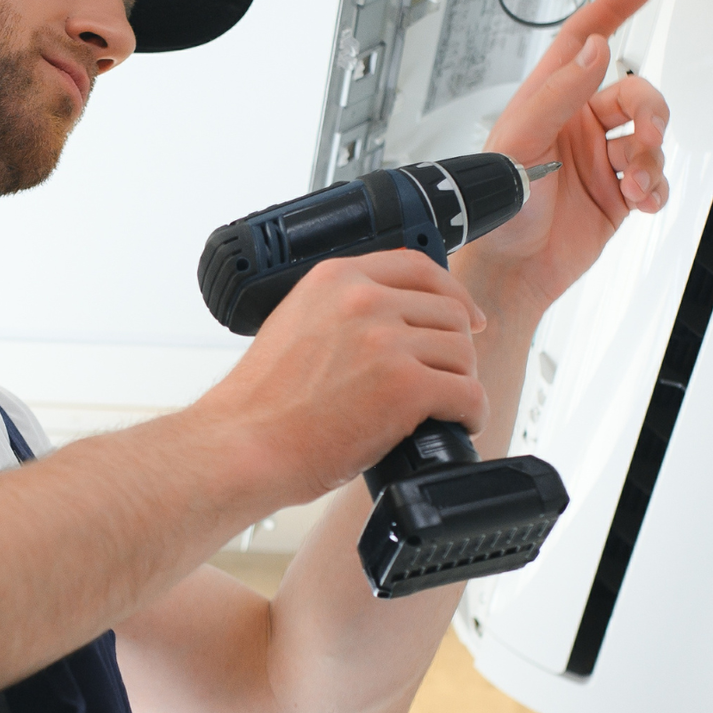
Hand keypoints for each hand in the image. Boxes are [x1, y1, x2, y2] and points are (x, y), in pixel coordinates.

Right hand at [201, 252, 486, 503]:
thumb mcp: (296, 326)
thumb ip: (342, 312)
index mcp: (335, 280)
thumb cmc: (262, 404)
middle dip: (454, 349)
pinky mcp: (405, 386)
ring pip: (462, 353)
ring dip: (460, 383)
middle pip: (449, 312)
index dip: (452, 294)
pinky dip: (470, 415)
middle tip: (444, 379)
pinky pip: (467, 394)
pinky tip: (456, 425)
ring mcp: (386, 341)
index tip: (466, 318)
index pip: (417, 267)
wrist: (242, 445)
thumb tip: (394, 323)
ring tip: (442, 408)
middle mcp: (363, 300)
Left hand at [459, 0, 670, 316]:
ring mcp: (600, 159)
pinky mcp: (618, 194)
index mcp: (548, 102)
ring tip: (634, 186)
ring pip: (651, 136)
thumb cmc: (497, 211)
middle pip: (635, 93)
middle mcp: (577, 124)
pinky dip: (659, 186)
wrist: (511, 273)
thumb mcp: (519, 145)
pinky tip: (643, 201)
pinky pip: (657, 176)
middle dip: (649, 114)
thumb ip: (559, 95)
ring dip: (652, 157)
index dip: (614, 7)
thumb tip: (596, 49)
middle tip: (642, 143)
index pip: (585, 40)